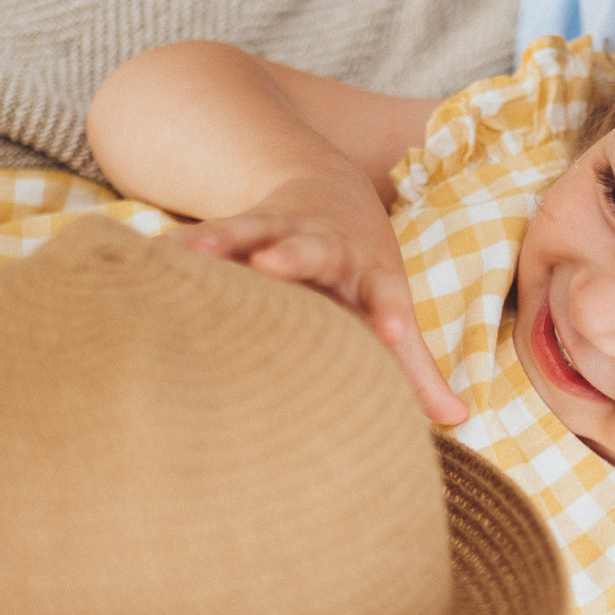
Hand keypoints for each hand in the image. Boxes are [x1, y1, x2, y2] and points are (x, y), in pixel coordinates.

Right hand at [169, 176, 467, 426]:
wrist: (328, 194)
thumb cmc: (361, 277)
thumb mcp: (388, 312)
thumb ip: (416, 369)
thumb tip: (459, 421)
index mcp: (368, 274)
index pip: (384, 295)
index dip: (388, 315)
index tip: (394, 334)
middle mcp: (325, 246)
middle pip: (314, 247)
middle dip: (295, 254)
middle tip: (274, 262)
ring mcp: (278, 231)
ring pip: (254, 228)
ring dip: (227, 237)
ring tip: (197, 248)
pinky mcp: (239, 227)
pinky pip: (210, 233)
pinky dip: (185, 243)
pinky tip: (155, 254)